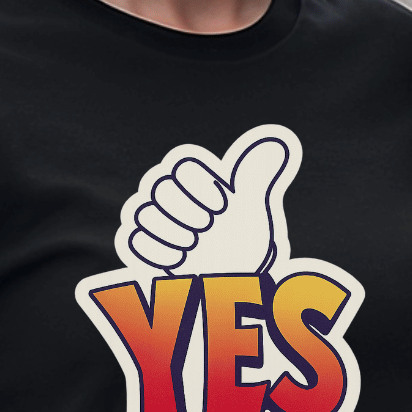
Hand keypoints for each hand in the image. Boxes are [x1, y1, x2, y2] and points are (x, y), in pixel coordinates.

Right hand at [123, 136, 291, 275]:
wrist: (234, 271)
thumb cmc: (243, 231)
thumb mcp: (255, 202)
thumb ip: (260, 170)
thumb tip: (278, 140)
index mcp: (194, 175)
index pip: (182, 162)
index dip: (204, 186)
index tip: (224, 206)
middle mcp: (168, 192)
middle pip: (157, 184)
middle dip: (189, 210)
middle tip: (210, 226)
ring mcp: (151, 218)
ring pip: (142, 211)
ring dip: (175, 232)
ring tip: (197, 243)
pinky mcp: (141, 245)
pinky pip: (133, 240)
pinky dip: (159, 251)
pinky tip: (182, 258)